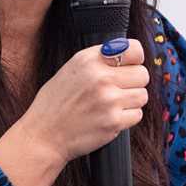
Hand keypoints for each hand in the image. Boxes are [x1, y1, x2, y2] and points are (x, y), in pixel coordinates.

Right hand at [19, 37, 151, 160]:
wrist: (43, 135)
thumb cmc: (55, 104)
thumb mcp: (70, 70)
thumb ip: (98, 60)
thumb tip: (128, 57)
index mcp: (89, 60)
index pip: (134, 50)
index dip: (134, 60)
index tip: (129, 67)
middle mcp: (100, 77)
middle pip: (142, 74)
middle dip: (133, 83)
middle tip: (117, 91)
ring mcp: (109, 100)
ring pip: (142, 95)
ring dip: (131, 102)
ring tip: (111, 105)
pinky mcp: (114, 122)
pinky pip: (137, 115)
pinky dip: (126, 118)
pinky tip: (108, 118)